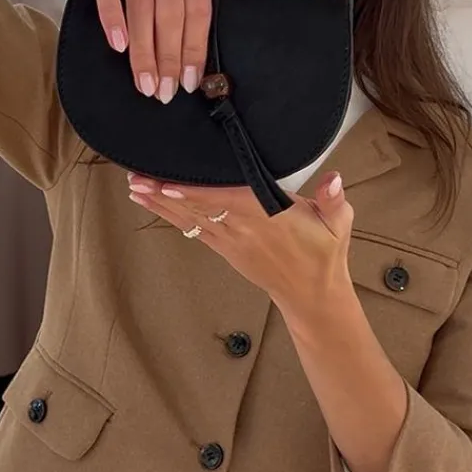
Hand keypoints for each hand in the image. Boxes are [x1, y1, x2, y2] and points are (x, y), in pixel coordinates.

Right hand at [55, 0, 212, 102]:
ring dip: (142, 49)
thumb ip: (181, 0)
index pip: (198, 7)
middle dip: (168, 56)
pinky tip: (118, 46)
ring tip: (143, 81)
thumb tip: (186, 63)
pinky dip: (113, 18)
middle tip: (163, 91)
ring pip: (142, 3)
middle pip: (171, 9)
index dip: (194, 48)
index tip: (188, 82)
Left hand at [126, 167, 354, 312]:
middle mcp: (243, 229)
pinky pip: (194, 229)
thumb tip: (334, 180)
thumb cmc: (323, 253)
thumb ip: (334, 199)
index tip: (169, 183)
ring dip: (160, 203)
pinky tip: (154, 203)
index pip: (225, 201)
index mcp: (267, 217)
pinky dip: (172, 216)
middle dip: (165, 194)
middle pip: (198, 208)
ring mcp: (231, 242)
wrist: (312, 294)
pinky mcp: (226, 250)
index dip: (196, 194)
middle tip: (135, 177)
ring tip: (134, 187)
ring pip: (190, 218)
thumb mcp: (338, 223)